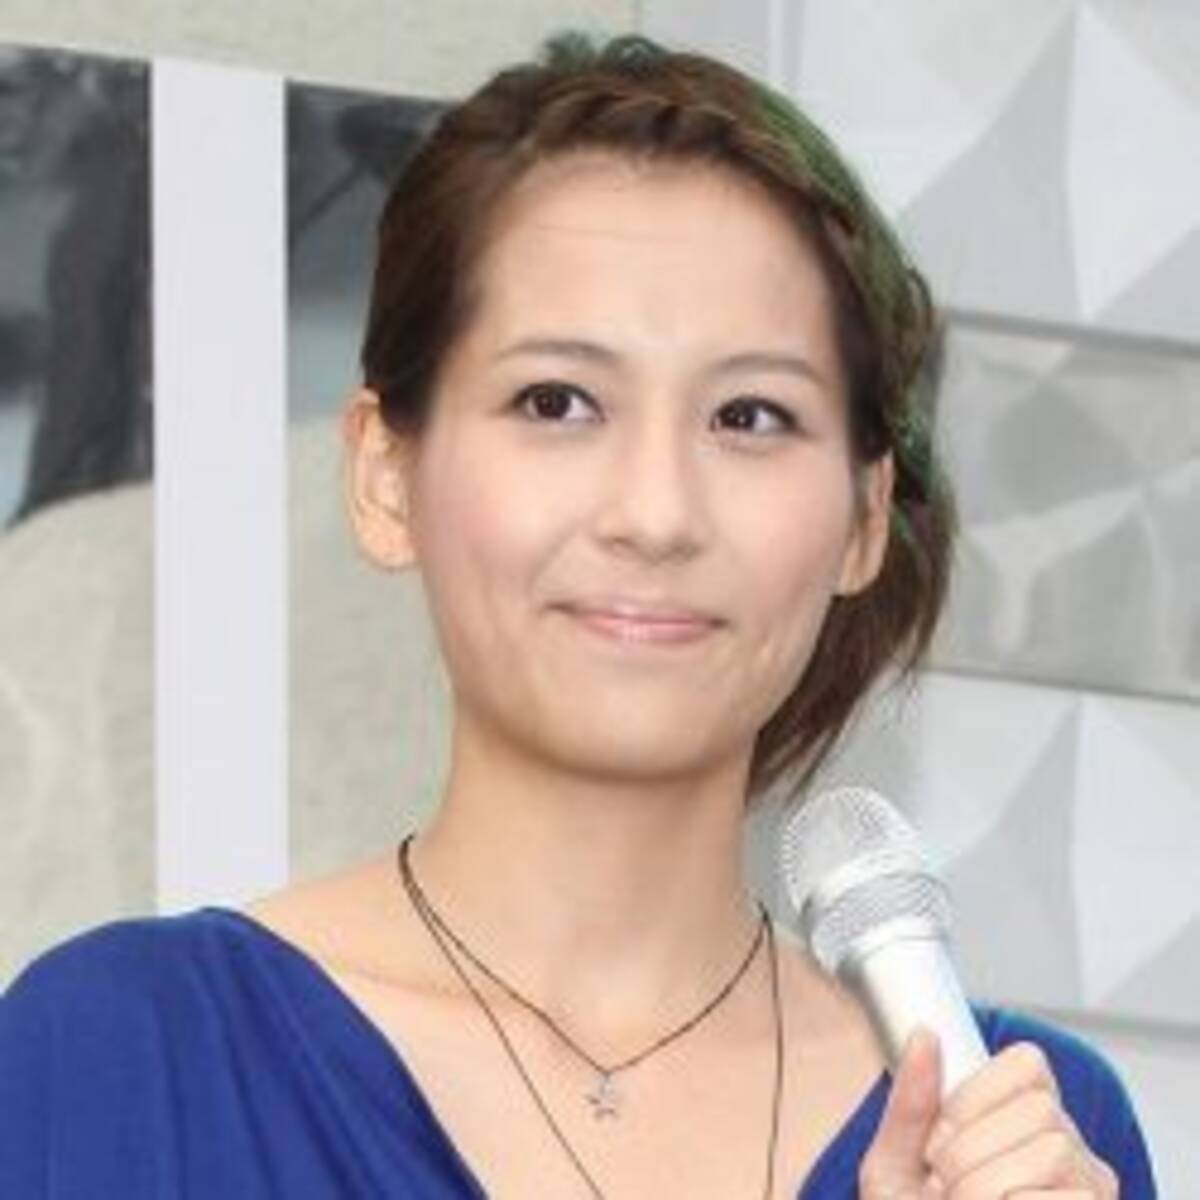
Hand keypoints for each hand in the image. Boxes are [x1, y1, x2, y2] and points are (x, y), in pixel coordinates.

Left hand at [859, 1029, 1118, 1198]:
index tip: (942, 1136)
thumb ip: (909, 1103)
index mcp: (1021, 1120)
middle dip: (973, 1149)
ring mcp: (1089, 1194)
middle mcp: (1069, 1152)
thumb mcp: (892, 1166)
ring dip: (985, 1186)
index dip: (975, 1096)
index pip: (1028, 1064)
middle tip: (949, 1187)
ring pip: (1053, 1152)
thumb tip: (925, 1033)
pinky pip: (1053, 1199)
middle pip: (1041, 1110)